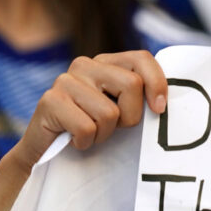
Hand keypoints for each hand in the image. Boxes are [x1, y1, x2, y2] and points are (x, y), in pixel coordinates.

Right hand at [10, 50, 167, 172]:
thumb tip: (165, 102)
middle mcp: (85, 65)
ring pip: (110, 112)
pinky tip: (74, 139)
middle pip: (131, 85)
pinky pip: (87, 128)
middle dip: (129, 117)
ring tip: (90, 133)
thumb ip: (140, 97)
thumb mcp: (121, 110)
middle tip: (112, 127)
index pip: (142, 58)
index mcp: (106, 62)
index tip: (159, 109)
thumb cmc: (91, 129)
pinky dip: (85, 142)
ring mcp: (65, 80)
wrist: (45, 152)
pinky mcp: (50, 101)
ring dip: (104, 134)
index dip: (157, 83)